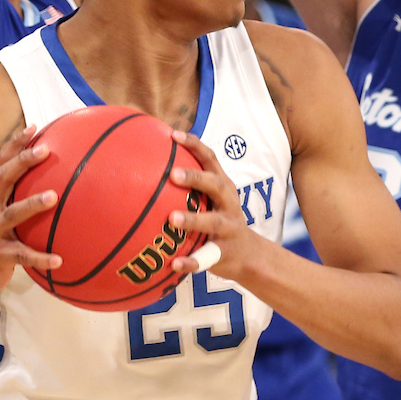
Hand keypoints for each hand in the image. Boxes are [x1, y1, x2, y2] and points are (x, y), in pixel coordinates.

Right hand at [0, 124, 60, 301]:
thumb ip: (13, 196)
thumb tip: (47, 177)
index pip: (0, 163)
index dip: (15, 144)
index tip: (33, 127)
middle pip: (3, 179)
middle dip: (22, 162)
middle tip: (46, 150)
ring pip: (12, 215)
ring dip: (32, 204)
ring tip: (53, 197)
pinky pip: (21, 256)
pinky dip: (40, 257)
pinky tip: (59, 260)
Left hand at [168, 131, 256, 280]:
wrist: (249, 255)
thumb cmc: (221, 219)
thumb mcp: (213, 198)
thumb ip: (192, 184)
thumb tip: (151, 163)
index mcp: (223, 186)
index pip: (210, 159)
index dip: (194, 145)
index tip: (173, 135)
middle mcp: (228, 203)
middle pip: (215, 185)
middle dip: (195, 177)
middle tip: (173, 174)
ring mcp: (228, 228)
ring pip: (213, 222)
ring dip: (193, 219)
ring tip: (172, 219)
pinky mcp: (224, 253)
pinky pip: (206, 259)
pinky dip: (190, 262)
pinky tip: (174, 264)